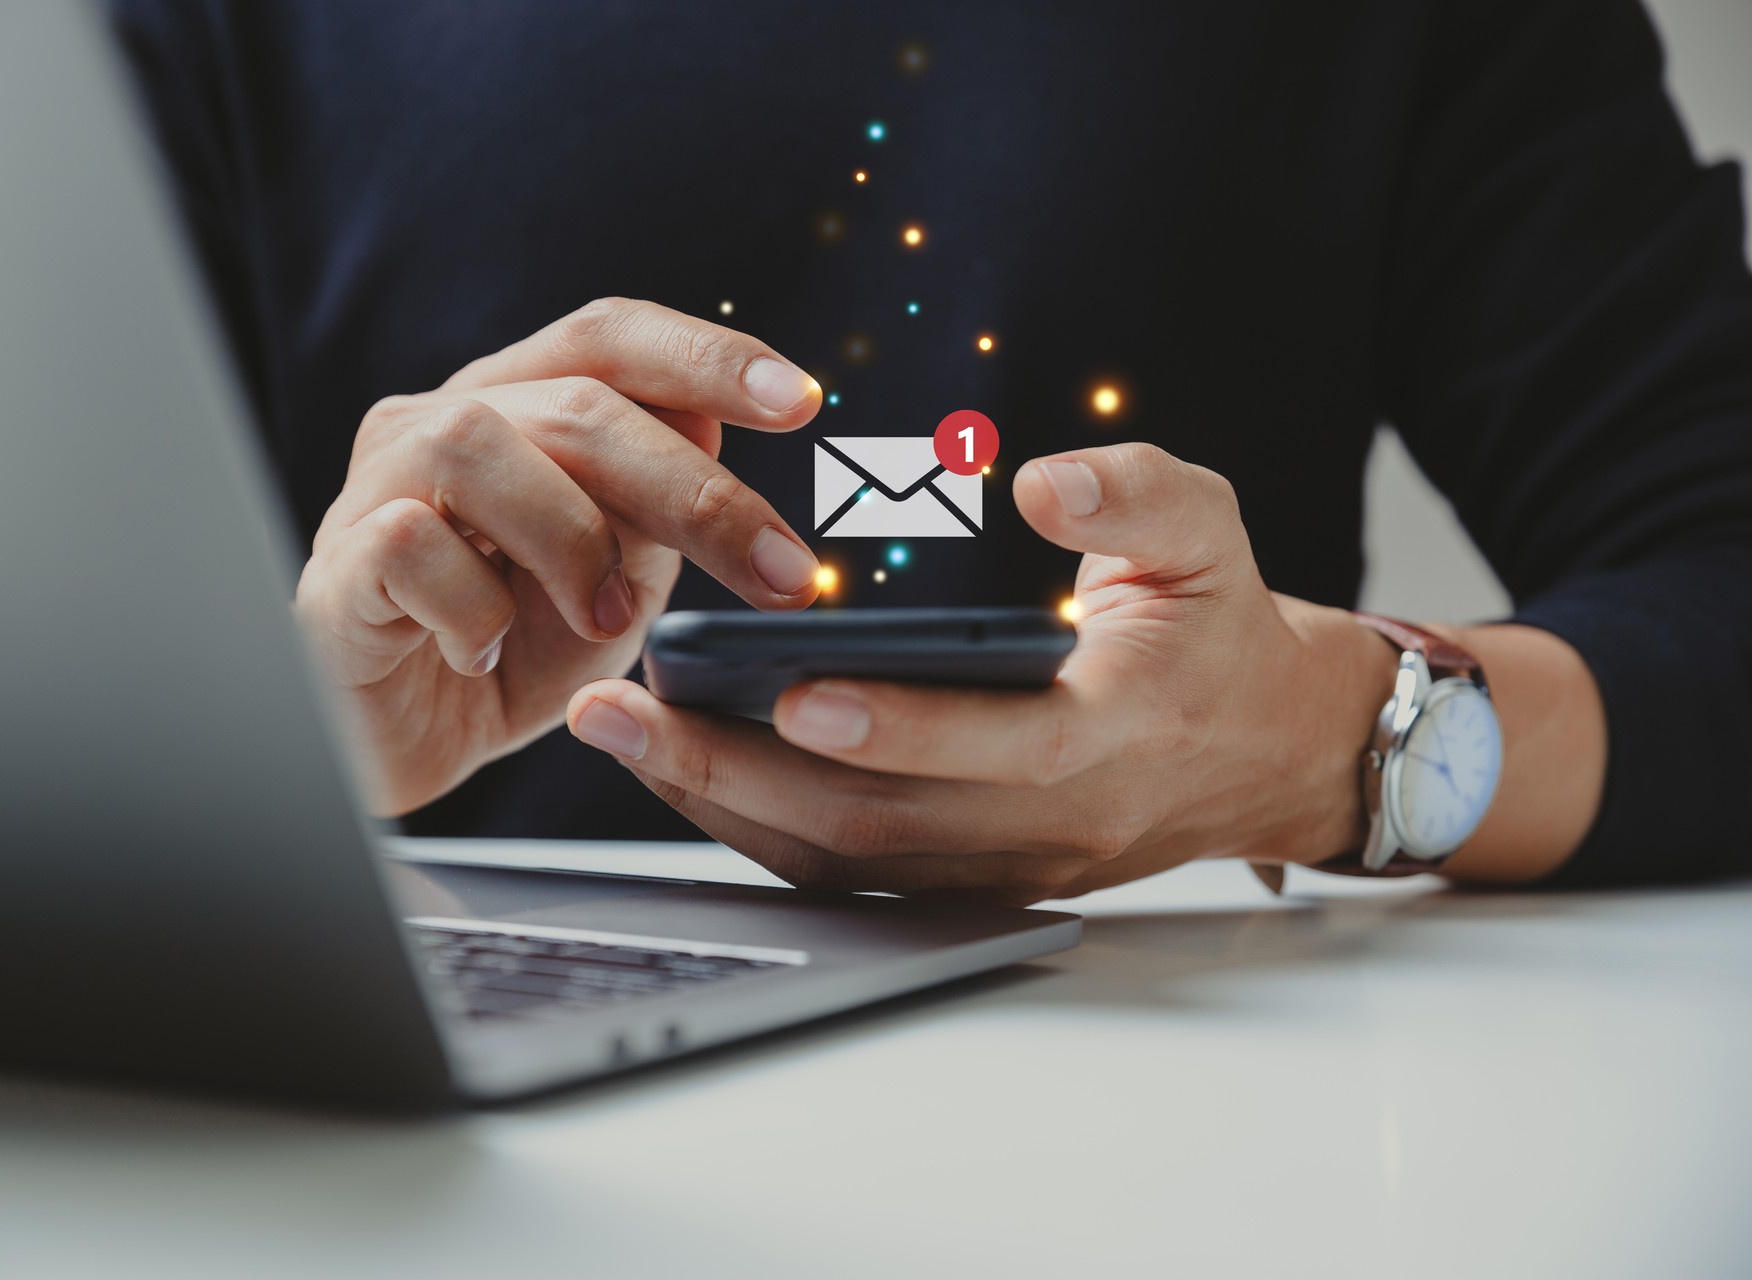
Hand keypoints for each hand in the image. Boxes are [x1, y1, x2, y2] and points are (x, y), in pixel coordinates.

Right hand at [295, 297, 825, 815]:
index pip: (608, 337)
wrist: (402, 747)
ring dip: (573, 539)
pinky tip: (489, 656)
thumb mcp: (614, 580)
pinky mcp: (334, 568)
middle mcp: (437, 422)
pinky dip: (474, 609)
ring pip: (475, 442)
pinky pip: (407, 545)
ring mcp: (374, 488)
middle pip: (575, 403)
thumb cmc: (509, 651)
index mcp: (514, 405)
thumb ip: (654, 508)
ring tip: (608, 621)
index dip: (705, 354)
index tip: (803, 401)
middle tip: (781, 574)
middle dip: (695, 490)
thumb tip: (714, 428)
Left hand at [566, 443, 1399, 903]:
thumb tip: (1042, 482)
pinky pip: (849, 870)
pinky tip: (679, 769)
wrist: (1261, 751)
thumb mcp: (1209, 534)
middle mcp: (1054, 824)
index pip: (1005, 748)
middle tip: (622, 713)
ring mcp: (1005, 866)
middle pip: (883, 822)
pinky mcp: (968, 879)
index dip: (902, 727)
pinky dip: (755, 827)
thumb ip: (1135, 496)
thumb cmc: (1217, 629)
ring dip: (723, 803)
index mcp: (1118, 733)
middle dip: (738, 772)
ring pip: (848, 859)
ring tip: (619, 735)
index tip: (795, 691)